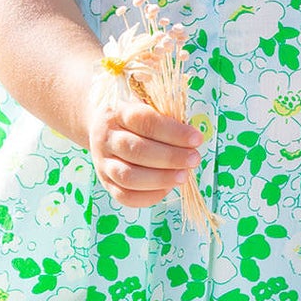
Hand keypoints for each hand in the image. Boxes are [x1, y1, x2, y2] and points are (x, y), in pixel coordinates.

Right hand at [82, 69, 202, 209]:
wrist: (104, 129)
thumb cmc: (136, 116)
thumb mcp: (146, 104)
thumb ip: (166, 115)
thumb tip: (192, 137)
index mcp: (117, 113)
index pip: (144, 121)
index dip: (173, 132)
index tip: (197, 139)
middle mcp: (105, 138)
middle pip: (136, 150)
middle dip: (170, 157)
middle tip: (194, 159)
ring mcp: (103, 163)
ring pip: (129, 176)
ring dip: (161, 179)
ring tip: (184, 176)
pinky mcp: (106, 183)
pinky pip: (125, 196)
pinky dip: (149, 196)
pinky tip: (168, 188)